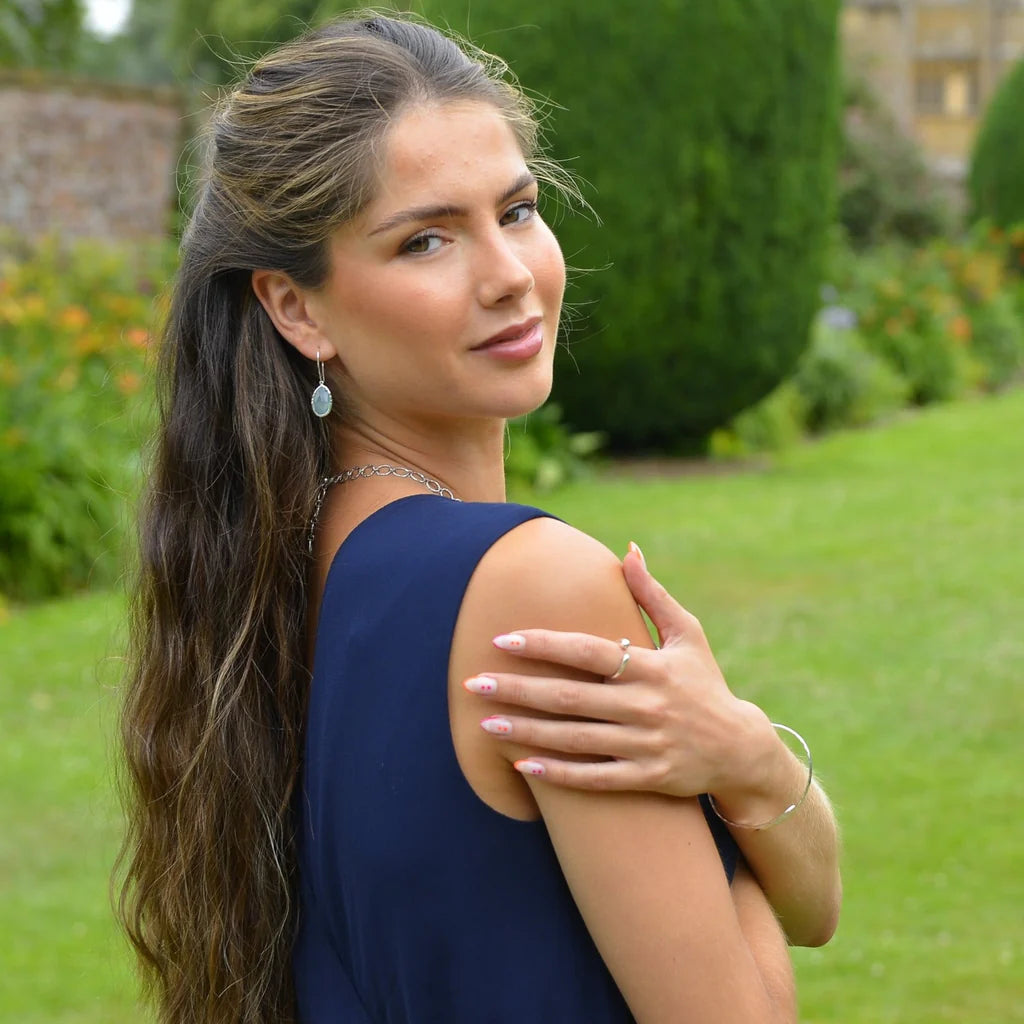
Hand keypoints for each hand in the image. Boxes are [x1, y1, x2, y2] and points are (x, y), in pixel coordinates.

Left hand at [465, 543, 779, 799]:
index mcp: (651, 666)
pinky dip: (559, 774)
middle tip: (473, 684)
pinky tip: (523, 765)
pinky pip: (596, 778)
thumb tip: (628, 550)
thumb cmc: (704, 683)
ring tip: (485, 724)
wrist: (741, 747)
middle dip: (518, 690)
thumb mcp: (687, 634)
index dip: (543, 645)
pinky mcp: (648, 778)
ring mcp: (646, 745)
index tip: (501, 640)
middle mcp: (646, 705)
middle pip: (570, 697)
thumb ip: (652, 595)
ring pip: (575, 739)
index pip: (587, 651)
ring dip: (527, 732)